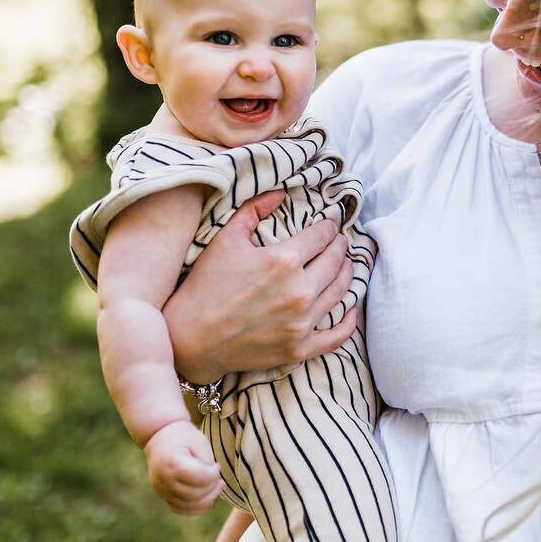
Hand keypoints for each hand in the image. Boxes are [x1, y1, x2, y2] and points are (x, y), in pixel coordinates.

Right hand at [144, 420, 223, 515]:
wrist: (159, 436)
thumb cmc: (183, 437)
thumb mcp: (199, 440)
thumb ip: (207, 460)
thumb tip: (212, 480)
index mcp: (172, 463)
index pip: (199, 477)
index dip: (214, 474)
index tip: (217, 465)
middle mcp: (163, 479)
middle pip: (194, 494)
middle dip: (212, 488)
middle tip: (218, 478)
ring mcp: (161, 490)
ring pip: (189, 506)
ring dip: (207, 499)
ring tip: (217, 487)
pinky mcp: (162, 495)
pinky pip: (181, 509)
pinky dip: (196, 508)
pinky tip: (208, 498)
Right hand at [163, 189, 357, 382]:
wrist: (189, 337)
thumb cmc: (205, 284)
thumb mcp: (226, 238)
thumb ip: (254, 208)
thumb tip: (281, 193)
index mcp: (284, 260)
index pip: (321, 236)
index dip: (329, 226)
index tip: (331, 224)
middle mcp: (299, 291)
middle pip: (335, 261)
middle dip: (340, 247)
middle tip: (341, 241)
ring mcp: (301, 323)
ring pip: (341, 292)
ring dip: (348, 274)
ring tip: (346, 264)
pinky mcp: (299, 349)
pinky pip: (337, 336)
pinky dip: (349, 321)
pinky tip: (352, 308)